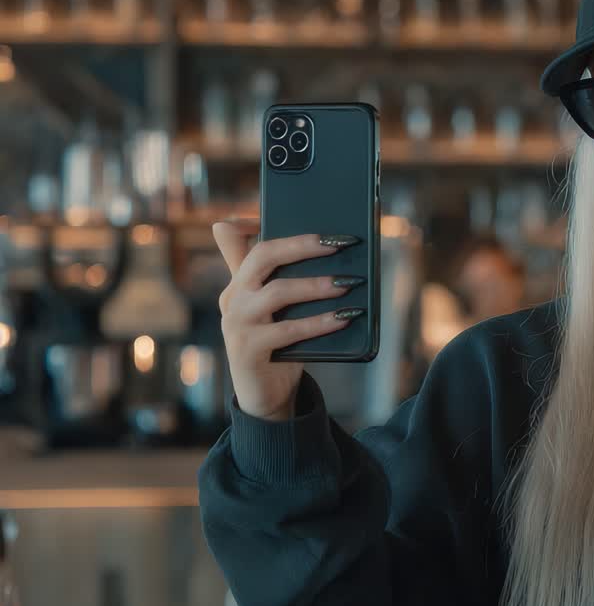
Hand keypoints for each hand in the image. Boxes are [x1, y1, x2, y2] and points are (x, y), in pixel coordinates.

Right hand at [212, 220, 362, 420]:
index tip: (288, 211)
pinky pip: (288, 330)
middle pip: (261, 256)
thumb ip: (285, 276)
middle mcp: (232, 298)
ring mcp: (236, 324)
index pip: (242, 239)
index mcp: (238, 282)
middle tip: (338, 243)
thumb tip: (317, 243)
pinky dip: (320, 322)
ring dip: (317, 285)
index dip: (260, 221)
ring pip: (278, 292)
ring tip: (349, 282)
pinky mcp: (248, 350)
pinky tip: (346, 316)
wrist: (267, 394)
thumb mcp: (277, 307)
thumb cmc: (279, 343)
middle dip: (302, 245)